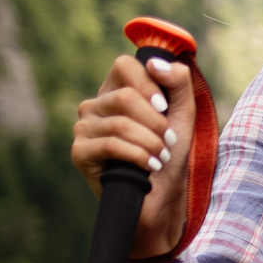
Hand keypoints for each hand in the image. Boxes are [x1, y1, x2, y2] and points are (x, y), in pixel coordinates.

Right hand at [71, 53, 197, 257]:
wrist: (161, 200)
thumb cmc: (169, 155)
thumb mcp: (182, 113)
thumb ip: (178, 82)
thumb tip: (154, 62)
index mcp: (115, 90)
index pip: (125, 65)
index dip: (149, 84)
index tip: (165, 109)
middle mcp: (94, 105)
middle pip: (125, 96)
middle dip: (155, 121)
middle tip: (167, 141)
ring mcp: (83, 128)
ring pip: (120, 122)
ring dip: (150, 142)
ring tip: (160, 157)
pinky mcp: (79, 153)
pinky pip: (111, 144)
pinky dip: (138, 155)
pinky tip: (149, 167)